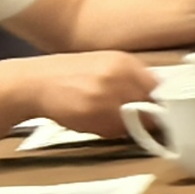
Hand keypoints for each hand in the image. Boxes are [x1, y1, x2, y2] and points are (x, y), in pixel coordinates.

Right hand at [12, 48, 159, 133]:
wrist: (34, 82)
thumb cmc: (70, 75)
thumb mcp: (105, 65)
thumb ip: (132, 77)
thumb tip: (160, 97)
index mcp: (125, 61)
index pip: (160, 87)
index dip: (161, 103)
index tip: (159, 111)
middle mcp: (118, 75)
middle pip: (151, 106)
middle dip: (146, 116)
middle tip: (135, 119)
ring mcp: (105, 95)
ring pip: (134, 122)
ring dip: (127, 126)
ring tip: (108, 117)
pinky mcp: (92, 114)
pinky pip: (114, 132)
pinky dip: (110, 132)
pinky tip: (94, 121)